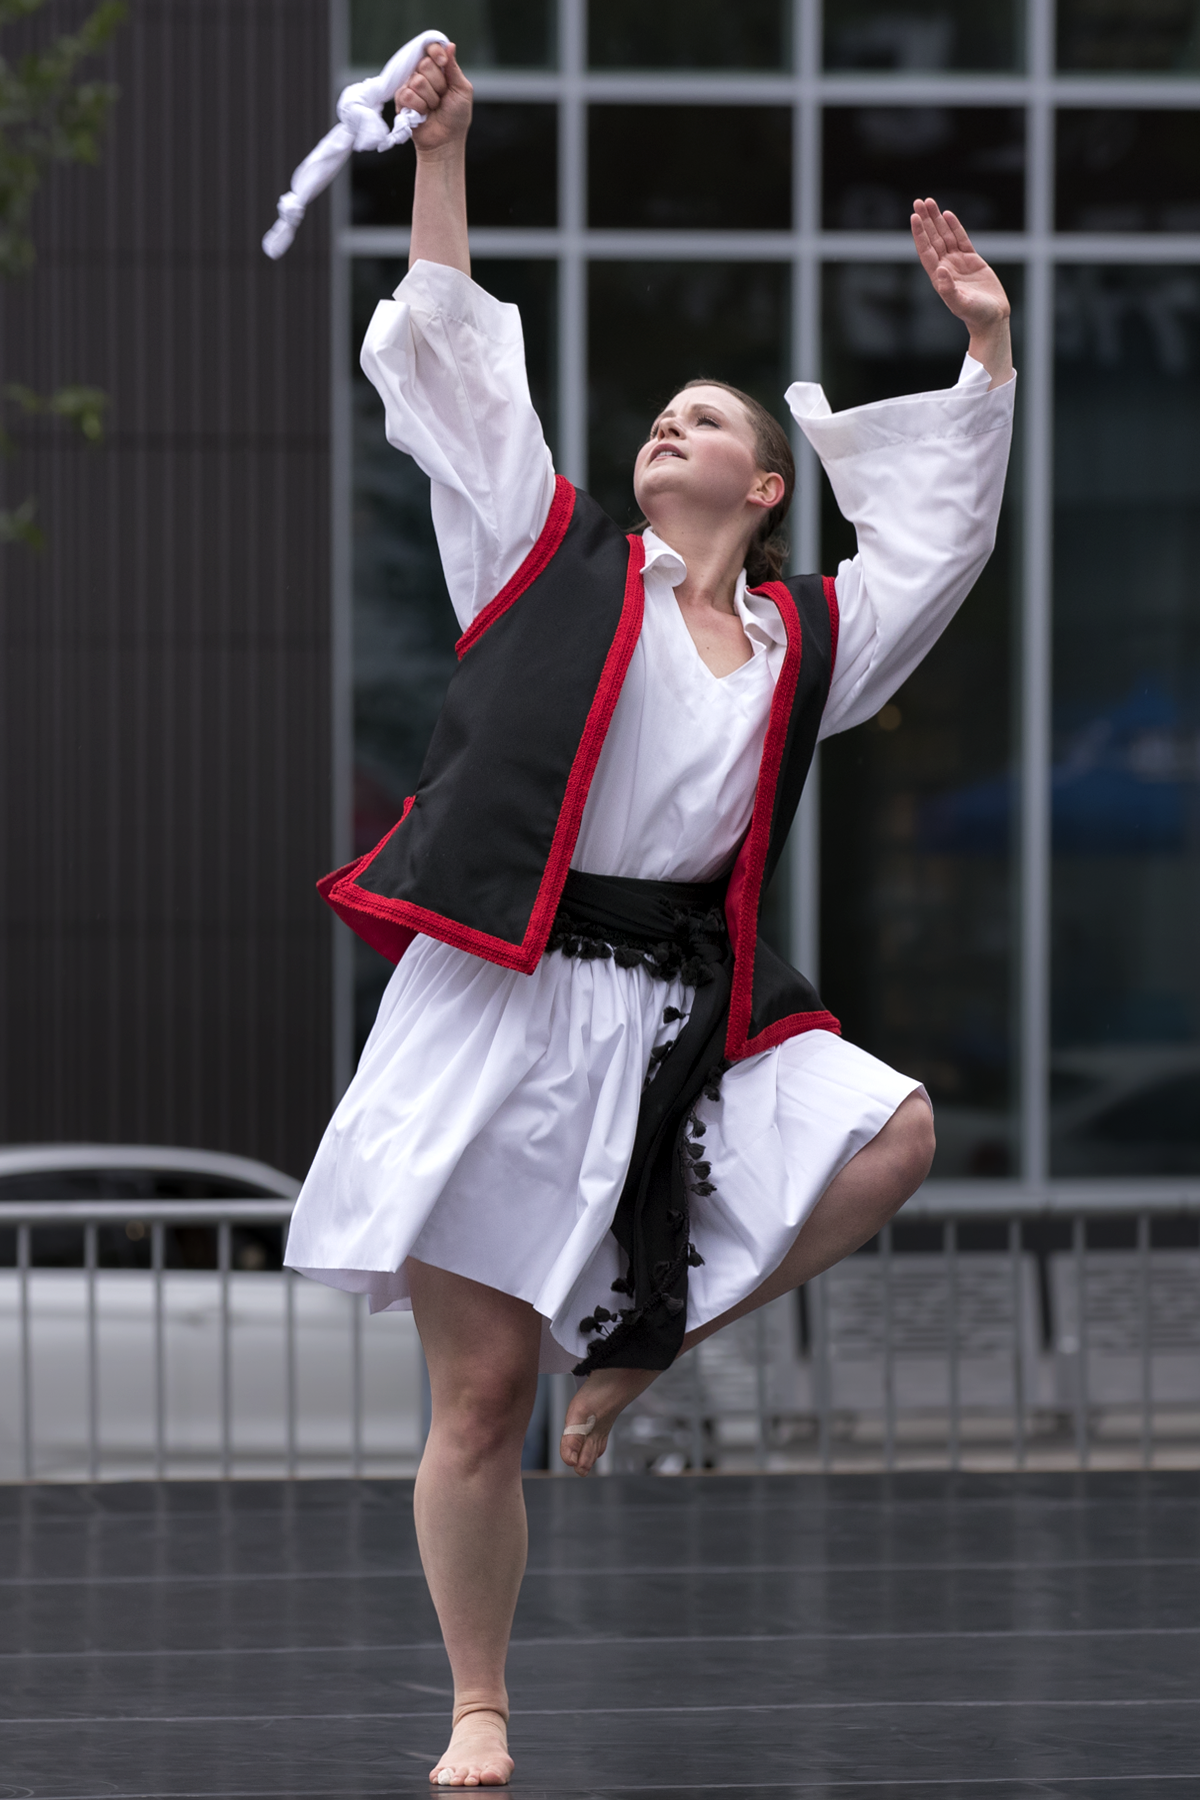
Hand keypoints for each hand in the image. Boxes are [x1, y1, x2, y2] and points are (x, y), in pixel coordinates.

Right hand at [395, 40, 472, 157]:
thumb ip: (454, 68)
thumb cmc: (457, 117)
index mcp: (438, 69)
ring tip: (433, 108)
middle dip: (438, 83)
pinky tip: (423, 114)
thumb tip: (450, 45)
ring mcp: (411, 86)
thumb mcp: (462, 90)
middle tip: (442, 97)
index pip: (430, 47)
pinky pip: (408, 95)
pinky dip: (419, 107)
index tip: (443, 62)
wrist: (446, 141)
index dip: (435, 51)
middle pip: (425, 63)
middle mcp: (423, 74)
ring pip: (417, 81)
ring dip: (430, 99)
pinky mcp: (402, 100)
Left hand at [911, 197, 1012, 386]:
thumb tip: (940, 270)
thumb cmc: (975, 315)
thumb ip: (949, 290)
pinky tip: (947, 214)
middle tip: (919, 201)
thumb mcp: (961, 304)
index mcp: (939, 277)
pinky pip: (961, 239)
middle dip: (925, 220)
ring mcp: (958, 262)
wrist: (992, 318)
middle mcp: (946, 267)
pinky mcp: (971, 260)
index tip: (914, 217)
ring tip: (929, 202)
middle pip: (933, 239)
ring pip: (945, 236)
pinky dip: (954, 226)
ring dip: (937, 219)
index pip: (926, 251)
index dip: (920, 234)